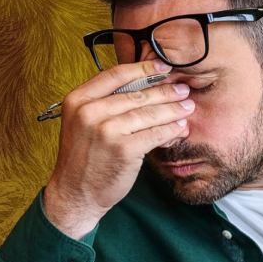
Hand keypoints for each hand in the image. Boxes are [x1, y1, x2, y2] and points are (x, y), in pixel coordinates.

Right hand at [43, 59, 193, 238]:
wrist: (75, 194)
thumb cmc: (83, 159)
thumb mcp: (82, 123)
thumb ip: (104, 104)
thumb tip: (142, 86)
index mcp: (78, 100)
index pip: (115, 75)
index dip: (143, 68)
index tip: (162, 67)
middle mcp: (89, 112)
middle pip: (136, 94)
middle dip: (164, 90)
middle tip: (182, 89)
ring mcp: (106, 131)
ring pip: (148, 113)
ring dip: (172, 110)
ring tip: (187, 107)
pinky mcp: (123, 150)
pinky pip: (154, 134)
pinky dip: (170, 130)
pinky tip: (179, 128)